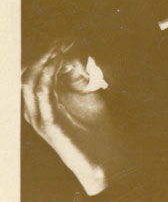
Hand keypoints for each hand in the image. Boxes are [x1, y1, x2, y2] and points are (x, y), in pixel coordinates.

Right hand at [22, 45, 123, 194]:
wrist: (105, 162)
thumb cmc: (98, 131)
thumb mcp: (88, 96)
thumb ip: (79, 76)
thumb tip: (74, 54)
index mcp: (43, 104)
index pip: (32, 72)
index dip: (45, 52)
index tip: (63, 38)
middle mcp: (36, 111)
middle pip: (27, 74)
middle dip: (43, 53)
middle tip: (61, 40)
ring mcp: (40, 119)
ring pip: (29, 82)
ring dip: (44, 61)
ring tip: (59, 48)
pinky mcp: (49, 125)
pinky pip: (42, 94)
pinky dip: (48, 74)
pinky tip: (59, 62)